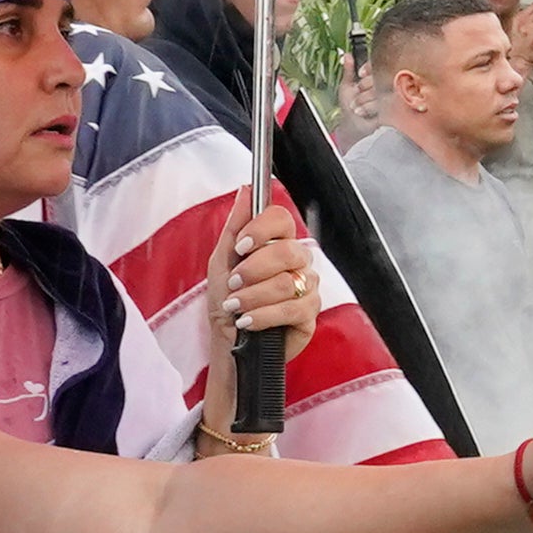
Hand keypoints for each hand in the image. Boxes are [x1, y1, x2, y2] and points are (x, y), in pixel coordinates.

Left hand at [202, 198, 315, 417]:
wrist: (229, 343)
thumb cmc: (226, 302)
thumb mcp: (222, 261)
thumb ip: (235, 226)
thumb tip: (246, 189)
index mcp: (277, 244)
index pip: (282, 219)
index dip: (261, 229)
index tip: (240, 246)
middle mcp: (298, 263)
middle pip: (288, 251)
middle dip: (254, 269)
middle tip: (233, 283)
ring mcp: (308, 288)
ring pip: (287, 283)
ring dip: (253, 296)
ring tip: (235, 307)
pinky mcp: (310, 316)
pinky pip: (292, 309)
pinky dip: (264, 316)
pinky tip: (247, 322)